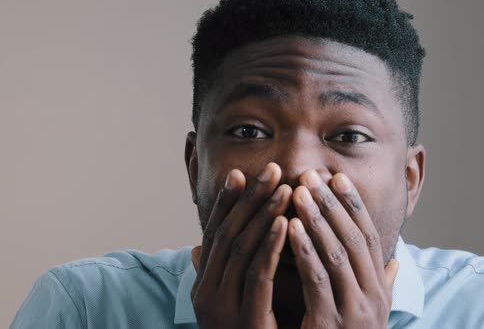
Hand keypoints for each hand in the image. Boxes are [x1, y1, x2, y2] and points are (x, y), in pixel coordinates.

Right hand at [190, 163, 292, 328]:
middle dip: (250, 200)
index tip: (243, 174)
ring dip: (263, 215)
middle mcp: (206, 291)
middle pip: (229, 234)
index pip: (215, 234)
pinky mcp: (244, 318)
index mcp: (203, 283)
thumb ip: (218, 274)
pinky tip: (285, 224)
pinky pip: (257, 275)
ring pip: (242, 249)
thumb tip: (198, 248)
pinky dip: (270, 246)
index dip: (229, 203)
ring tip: (284, 187)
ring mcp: (222, 306)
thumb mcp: (226, 302)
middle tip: (270, 169)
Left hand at [289, 170, 398, 327]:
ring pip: (337, 253)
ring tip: (300, 191)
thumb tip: (395, 265)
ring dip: (317, 218)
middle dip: (333, 204)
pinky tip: (289, 226)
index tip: (338, 178)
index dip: (353, 205)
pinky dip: (304, 249)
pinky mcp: (332, 323)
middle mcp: (374, 296)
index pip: (368, 237)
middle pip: (353, 238)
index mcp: (380, 289)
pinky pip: (317, 279)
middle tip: (314, 175)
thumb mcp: (369, 314)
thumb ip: (382, 288)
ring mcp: (356, 310)